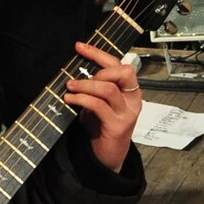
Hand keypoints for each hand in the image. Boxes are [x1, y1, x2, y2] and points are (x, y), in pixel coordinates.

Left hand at [62, 41, 141, 171]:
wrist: (107, 157)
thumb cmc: (101, 127)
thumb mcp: (97, 102)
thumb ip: (93, 87)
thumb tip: (73, 70)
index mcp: (130, 90)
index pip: (119, 64)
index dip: (98, 53)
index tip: (79, 46)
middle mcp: (133, 99)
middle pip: (122, 71)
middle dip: (97, 70)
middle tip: (75, 79)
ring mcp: (128, 113)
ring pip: (108, 89)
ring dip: (85, 85)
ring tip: (69, 87)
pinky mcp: (118, 126)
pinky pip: (99, 106)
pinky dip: (82, 99)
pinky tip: (70, 99)